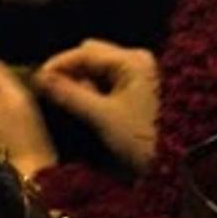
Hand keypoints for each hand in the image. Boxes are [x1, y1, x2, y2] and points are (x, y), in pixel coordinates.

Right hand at [34, 40, 160, 174]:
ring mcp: (141, 74)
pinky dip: (95, 91)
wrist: (180, 165)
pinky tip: (86, 106)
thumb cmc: (144, 138)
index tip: (37, 80)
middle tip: (52, 93)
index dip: (58, 64)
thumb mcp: (104, 118)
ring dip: (82, 83)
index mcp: (132, 60)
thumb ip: (70, 95)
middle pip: (92, 56)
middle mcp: (138, 60)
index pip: (85, 52)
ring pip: (100, 70)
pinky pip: (110, 81)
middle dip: (70, 72)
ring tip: (68, 103)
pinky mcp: (141, 89)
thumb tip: (41, 79)